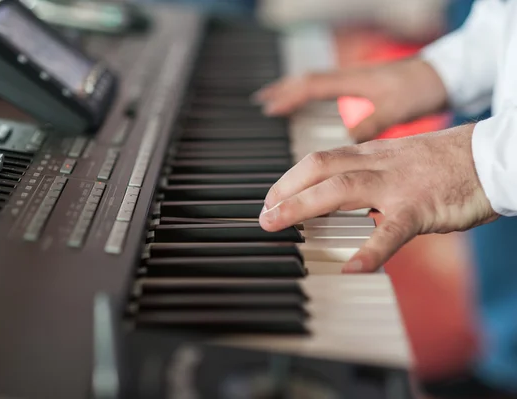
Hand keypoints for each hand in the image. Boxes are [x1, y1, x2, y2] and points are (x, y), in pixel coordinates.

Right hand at [253, 58, 447, 141]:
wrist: (446, 75)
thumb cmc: (422, 88)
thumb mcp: (396, 110)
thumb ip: (368, 124)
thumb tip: (342, 143)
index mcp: (352, 81)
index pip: (309, 85)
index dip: (286, 96)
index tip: (266, 108)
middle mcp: (349, 79)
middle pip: (306, 84)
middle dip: (282, 93)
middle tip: (262, 105)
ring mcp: (355, 84)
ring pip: (316, 87)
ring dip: (295, 95)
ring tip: (276, 107)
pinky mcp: (363, 92)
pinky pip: (329, 94)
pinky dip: (314, 101)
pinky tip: (312, 113)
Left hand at [258, 124, 498, 271]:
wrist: (493, 155)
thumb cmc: (446, 162)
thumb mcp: (398, 159)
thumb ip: (368, 173)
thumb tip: (339, 194)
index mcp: (371, 154)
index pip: (319, 160)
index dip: (289, 178)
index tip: (272, 198)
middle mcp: (378, 164)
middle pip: (319, 168)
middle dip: (284, 191)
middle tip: (263, 215)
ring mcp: (398, 185)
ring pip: (341, 189)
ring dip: (302, 207)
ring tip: (277, 225)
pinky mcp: (420, 208)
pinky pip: (391, 231)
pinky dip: (370, 250)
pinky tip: (352, 269)